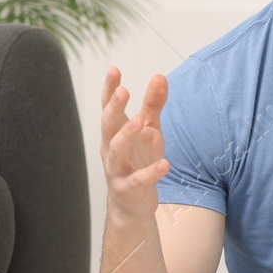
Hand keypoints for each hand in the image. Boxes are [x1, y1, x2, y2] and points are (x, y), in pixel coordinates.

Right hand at [100, 66, 170, 221]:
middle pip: (108, 125)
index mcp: (114, 132)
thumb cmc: (139, 160)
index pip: (108, 107)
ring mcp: (116, 169)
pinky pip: (137, 180)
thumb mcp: (150, 130)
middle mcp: (110, 148)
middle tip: (123, 90)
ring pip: (117, 151)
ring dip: (127, 135)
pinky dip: (150, 172)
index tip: (114, 69)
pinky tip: (164, 164)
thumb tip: (160, 76)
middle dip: (114, 108)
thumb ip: (153, 105)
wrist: (132, 203)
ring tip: (140, 122)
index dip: (109, 88)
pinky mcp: (127, 188)